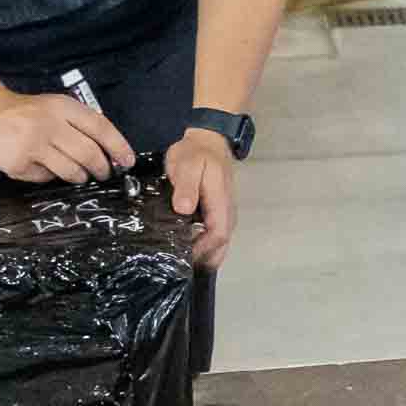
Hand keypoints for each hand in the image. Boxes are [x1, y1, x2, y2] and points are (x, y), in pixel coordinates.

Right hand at [0, 90, 135, 184]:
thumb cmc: (28, 112)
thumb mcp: (56, 107)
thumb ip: (80, 123)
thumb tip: (111, 151)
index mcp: (62, 107)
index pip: (100, 127)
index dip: (118, 146)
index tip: (128, 161)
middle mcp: (49, 125)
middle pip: (88, 153)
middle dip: (102, 168)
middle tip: (104, 173)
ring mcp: (32, 145)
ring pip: (71, 170)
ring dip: (81, 176)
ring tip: (80, 174)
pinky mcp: (19, 163)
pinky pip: (46, 177)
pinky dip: (51, 176)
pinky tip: (44, 166)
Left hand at [165, 127, 237, 267]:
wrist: (208, 141)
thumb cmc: (195, 153)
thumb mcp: (186, 164)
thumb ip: (186, 186)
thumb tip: (183, 209)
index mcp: (220, 202)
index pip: (218, 236)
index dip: (202, 250)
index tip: (181, 255)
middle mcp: (227, 211)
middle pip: (222, 246)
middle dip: (203, 259)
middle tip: (179, 265)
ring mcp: (224, 213)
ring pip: (220, 244)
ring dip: (204, 255)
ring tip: (182, 261)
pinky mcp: (218, 213)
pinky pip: (215, 236)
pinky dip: (205, 247)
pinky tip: (188, 248)